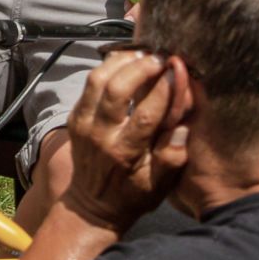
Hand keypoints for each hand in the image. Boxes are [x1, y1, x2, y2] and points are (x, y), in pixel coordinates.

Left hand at [59, 51, 190, 232]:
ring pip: (97, 80)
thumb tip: (182, 127)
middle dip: (140, 67)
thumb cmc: (133, 194)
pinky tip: (126, 63)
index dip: (163, 88)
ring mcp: (83, 125)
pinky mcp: (75, 117)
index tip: (177, 69)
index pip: (145, 114)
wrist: (93, 205)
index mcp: (124, 153)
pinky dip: (107, 68)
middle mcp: (100, 136)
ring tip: (143, 55)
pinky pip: (89, 83)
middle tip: (160, 57)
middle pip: (115, 90)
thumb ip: (173, 156)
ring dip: (121, 62)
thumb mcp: (160, 186)